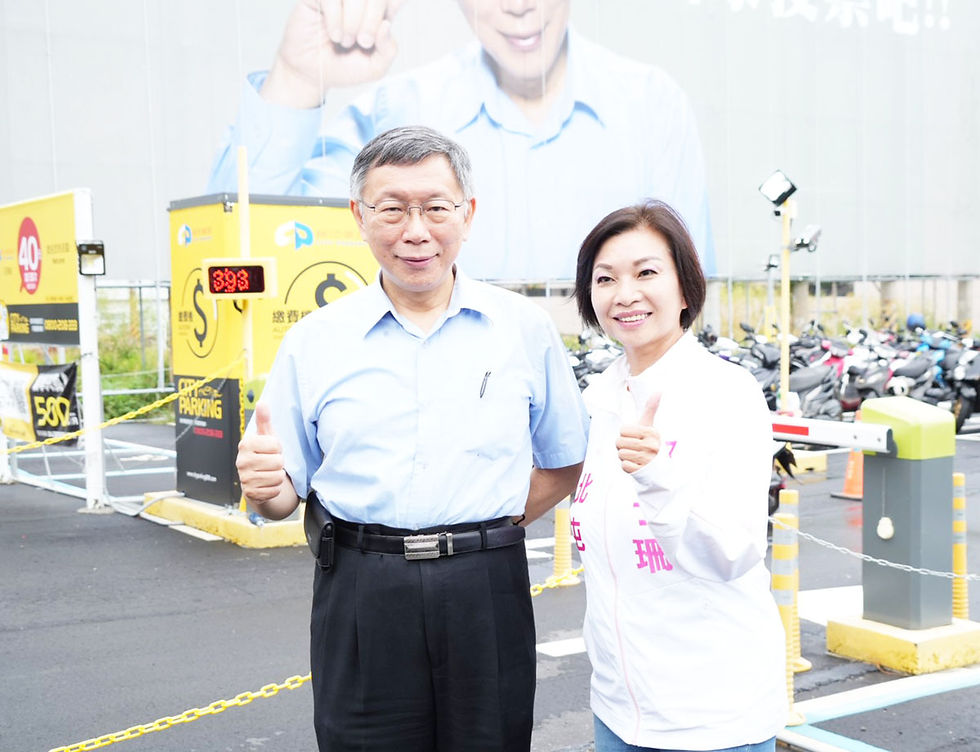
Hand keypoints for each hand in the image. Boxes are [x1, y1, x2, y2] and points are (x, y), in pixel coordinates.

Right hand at [236, 402, 286, 502]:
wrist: (259, 481)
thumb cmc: (265, 455)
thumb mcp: (266, 437)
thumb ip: (264, 420)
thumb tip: (262, 402)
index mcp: (246, 444)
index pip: (276, 445)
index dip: (278, 448)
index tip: (271, 450)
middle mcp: (242, 461)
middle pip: (278, 462)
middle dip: (279, 464)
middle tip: (271, 463)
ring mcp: (244, 478)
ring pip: (277, 477)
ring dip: (278, 476)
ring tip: (270, 473)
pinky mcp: (250, 493)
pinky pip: (274, 490)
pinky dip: (275, 488)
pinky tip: (267, 484)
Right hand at [262, 0, 403, 107]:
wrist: (313, 75)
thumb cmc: (343, 68)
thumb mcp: (374, 68)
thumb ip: (388, 49)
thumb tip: (386, 24)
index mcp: (379, 14)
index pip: (393, 0)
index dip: (393, 5)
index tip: (383, 26)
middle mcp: (361, 2)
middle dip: (372, 20)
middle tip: (362, 42)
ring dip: (353, 20)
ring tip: (345, 40)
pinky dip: (335, 18)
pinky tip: (333, 34)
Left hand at [616, 393, 661, 473]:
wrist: (661, 467)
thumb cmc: (652, 442)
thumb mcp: (651, 426)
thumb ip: (651, 409)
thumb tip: (658, 391)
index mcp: (651, 433)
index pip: (623, 430)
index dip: (626, 433)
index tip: (635, 436)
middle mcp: (650, 446)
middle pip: (619, 442)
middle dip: (623, 445)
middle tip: (634, 447)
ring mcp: (646, 460)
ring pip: (620, 454)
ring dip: (624, 455)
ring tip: (635, 455)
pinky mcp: (641, 472)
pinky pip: (624, 466)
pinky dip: (627, 466)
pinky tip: (636, 464)